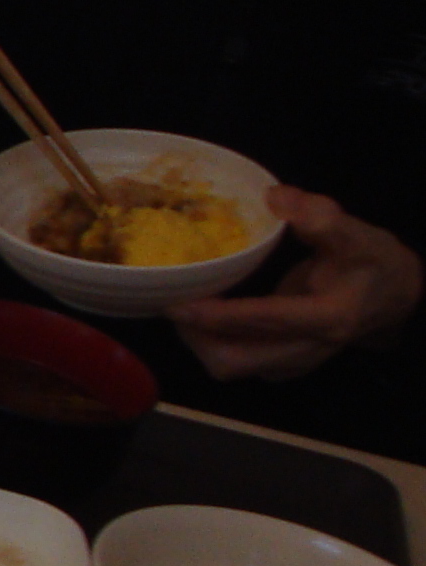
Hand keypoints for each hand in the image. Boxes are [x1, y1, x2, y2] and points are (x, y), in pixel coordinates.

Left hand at [170, 187, 421, 383]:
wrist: (392, 295)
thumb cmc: (371, 261)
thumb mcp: (356, 234)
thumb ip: (320, 217)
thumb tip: (276, 198)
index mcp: (328, 318)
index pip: (265, 321)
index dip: (218, 316)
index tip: (177, 305)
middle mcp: (309, 349)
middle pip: (238, 361)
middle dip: (197, 337)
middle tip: (172, 303)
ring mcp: (295, 361)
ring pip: (235, 367)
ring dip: (201, 342)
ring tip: (184, 304)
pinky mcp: (284, 363)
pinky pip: (241, 361)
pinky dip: (216, 343)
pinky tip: (206, 314)